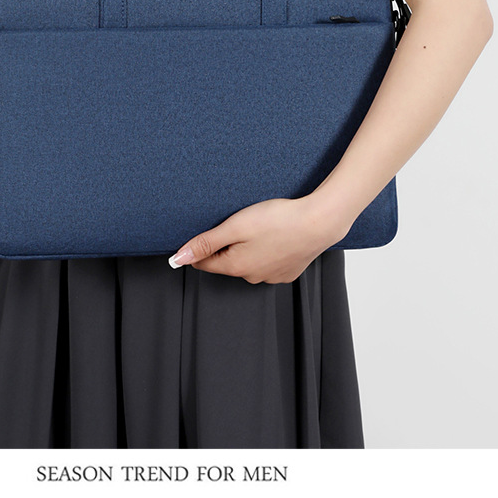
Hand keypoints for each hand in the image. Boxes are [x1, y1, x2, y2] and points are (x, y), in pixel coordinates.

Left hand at [167, 196, 352, 284]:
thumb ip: (206, 242)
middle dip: (224, 245)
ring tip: (257, 226)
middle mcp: (252, 277)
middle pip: (226, 262)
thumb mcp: (235, 226)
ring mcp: (272, 277)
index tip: (199, 234)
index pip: (204, 263)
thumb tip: (179, 258)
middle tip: (234, 223)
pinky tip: (273, 236)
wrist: (319, 222)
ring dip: (246, 248)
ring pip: (248, 263)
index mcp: (236, 266)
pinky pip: (267, 263)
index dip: (198, 248)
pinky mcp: (288, 272)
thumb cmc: (278, 220)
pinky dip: (266, 251)